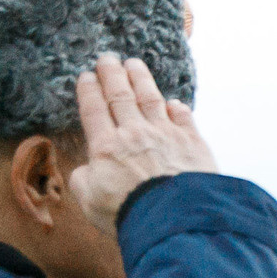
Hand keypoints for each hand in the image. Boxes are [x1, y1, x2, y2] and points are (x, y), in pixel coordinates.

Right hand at [68, 54, 217, 227]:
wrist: (174, 218)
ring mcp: (166, 136)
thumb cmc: (128, 213)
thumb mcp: (89, 201)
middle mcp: (135, 134)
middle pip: (121, 96)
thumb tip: (87, 169)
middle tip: (107, 58)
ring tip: (134, 64)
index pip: (94, 110)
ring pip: (151, 99)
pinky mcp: (193, 144)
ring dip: (141, 79)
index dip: (89, 91)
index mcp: (106, 146)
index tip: (86, 76)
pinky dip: (177, 108)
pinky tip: (173, 103)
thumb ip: (83, 180)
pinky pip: (184, 118)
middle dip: (112, 74)